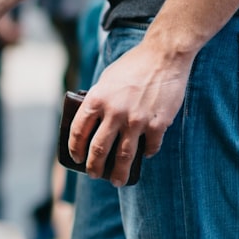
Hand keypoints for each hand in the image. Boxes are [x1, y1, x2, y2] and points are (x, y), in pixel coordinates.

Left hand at [67, 37, 192, 185]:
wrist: (164, 56)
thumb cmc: (132, 66)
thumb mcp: (106, 80)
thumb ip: (99, 101)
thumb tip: (92, 123)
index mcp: (96, 100)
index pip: (78, 132)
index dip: (75, 148)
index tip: (76, 158)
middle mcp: (114, 113)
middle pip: (99, 149)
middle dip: (94, 167)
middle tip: (94, 175)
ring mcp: (136, 120)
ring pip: (124, 156)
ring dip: (119, 172)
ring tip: (117, 181)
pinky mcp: (157, 124)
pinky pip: (150, 147)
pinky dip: (147, 153)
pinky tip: (145, 155)